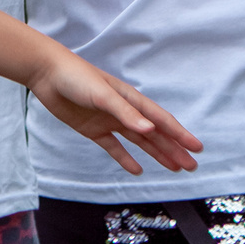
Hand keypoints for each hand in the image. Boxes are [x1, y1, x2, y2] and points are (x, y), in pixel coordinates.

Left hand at [29, 56, 201, 174]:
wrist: (47, 73)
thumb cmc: (76, 77)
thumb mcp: (103, 94)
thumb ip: (125, 113)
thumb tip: (151, 130)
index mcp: (131, 99)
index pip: (161, 120)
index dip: (180, 135)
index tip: (197, 147)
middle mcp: (124, 111)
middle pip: (155, 134)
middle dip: (174, 149)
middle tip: (191, 166)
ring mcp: (109, 121)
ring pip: (139, 142)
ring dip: (157, 154)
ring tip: (174, 168)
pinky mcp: (93, 130)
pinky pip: (114, 147)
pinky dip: (126, 158)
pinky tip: (138, 169)